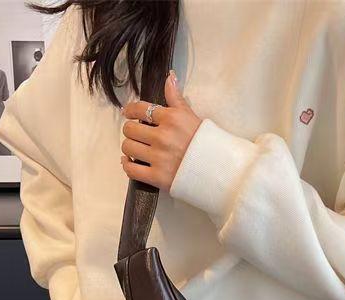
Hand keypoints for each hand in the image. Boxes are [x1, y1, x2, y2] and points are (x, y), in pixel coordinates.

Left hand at [120, 69, 201, 191]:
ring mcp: (159, 158)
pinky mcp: (157, 177)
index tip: (128, 113)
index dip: (130, 110)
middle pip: (130, 129)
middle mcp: (162, 137)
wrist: (218, 170)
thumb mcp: (191, 116)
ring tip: (136, 148)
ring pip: (128, 148)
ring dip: (129, 148)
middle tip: (137, 134)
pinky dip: (127, 165)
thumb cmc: (206, 142)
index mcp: (171, 119)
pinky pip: (131, 170)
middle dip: (131, 130)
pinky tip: (130, 162)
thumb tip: (169, 76)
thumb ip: (176, 98)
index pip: (140, 109)